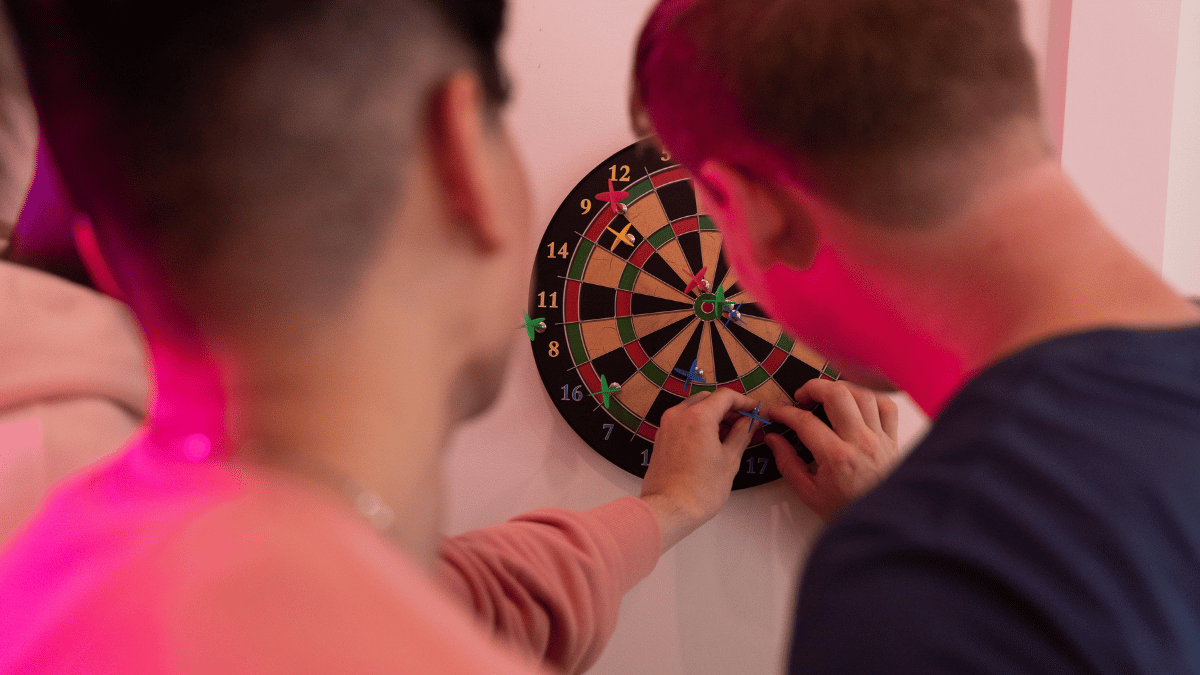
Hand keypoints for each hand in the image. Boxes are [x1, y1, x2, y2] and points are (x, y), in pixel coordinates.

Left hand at [640, 388, 758, 551]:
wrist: (668, 509)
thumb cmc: (701, 488)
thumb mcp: (729, 459)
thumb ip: (742, 434)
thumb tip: (751, 421)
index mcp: (698, 416)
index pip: (725, 396)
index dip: (744, 401)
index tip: (755, 411)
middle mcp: (678, 415)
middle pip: (708, 399)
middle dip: (728, 408)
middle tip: (744, 423)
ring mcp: (666, 426)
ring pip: (693, 408)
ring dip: (712, 415)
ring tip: (729, 435)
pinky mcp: (660, 438)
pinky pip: (682, 421)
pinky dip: (697, 424)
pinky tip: (710, 441)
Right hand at [764, 379, 899, 520]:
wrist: (881, 525)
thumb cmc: (847, 511)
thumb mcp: (809, 494)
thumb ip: (788, 463)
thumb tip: (774, 439)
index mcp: (836, 457)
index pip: (804, 421)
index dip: (785, 412)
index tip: (776, 412)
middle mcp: (860, 442)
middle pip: (837, 394)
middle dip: (813, 387)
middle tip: (802, 396)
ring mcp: (879, 438)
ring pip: (862, 395)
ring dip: (840, 389)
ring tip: (826, 396)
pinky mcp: (892, 439)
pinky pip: (886, 406)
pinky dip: (870, 398)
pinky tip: (856, 403)